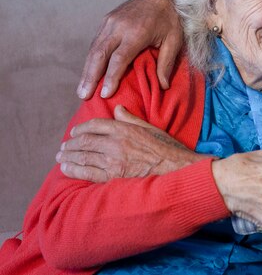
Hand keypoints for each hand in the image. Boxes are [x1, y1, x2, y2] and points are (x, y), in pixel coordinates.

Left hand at [57, 105, 204, 182]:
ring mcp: (112, 161)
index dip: (81, 128)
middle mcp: (115, 143)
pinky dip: (73, 169)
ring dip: (68, 156)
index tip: (75, 132)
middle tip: (63, 147)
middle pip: (85, 141)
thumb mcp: (150, 128)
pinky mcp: (112, 177)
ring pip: (83, 156)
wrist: (176, 169)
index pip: (95, 124)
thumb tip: (117, 109)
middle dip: (70, 144)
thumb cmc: (167, 149)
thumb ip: (130, 119)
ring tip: (61, 157)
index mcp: (124, 129)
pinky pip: (86, 172)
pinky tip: (65, 168)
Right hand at [77, 0, 182, 99]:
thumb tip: (162, 86)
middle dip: (90, 76)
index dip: (110, 77)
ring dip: (86, 69)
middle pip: (100, 54)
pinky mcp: (107, 19)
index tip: (105, 94)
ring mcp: (110, 21)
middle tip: (84, 96)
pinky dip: (92, 58)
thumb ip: (166, 63)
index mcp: (136, 32)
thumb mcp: (174, 41)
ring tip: (82, 89)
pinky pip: (97, 41)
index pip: (119, 58)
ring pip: (94, 48)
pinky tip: (89, 72)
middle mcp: (119, 26)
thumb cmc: (171, 19)